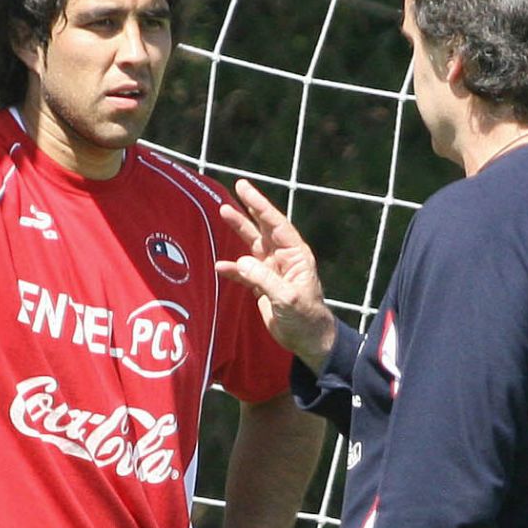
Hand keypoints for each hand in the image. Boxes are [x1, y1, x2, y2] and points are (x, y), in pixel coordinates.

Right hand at [213, 180, 339, 369]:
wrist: (307, 339)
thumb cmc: (305, 317)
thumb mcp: (286, 298)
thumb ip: (264, 278)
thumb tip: (240, 261)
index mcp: (295, 255)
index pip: (275, 224)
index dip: (259, 205)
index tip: (243, 188)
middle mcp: (284, 258)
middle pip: (263, 228)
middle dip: (249, 209)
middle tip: (236, 188)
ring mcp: (272, 270)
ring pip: (252, 245)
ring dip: (238, 230)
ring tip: (223, 212)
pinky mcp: (263, 285)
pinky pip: (244, 272)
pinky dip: (232, 269)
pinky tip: (219, 266)